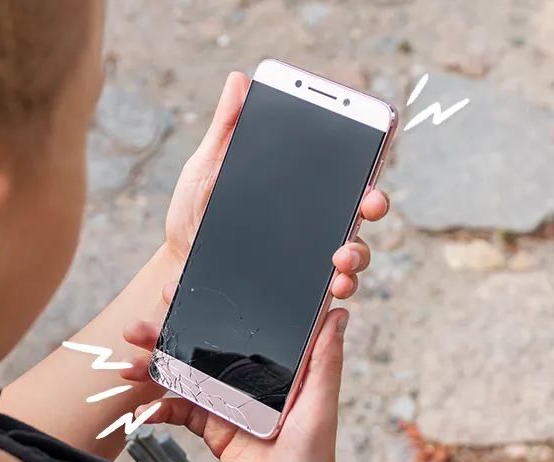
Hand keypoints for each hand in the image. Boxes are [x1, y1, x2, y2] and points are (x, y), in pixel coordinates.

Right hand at [119, 307, 352, 461]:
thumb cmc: (315, 459)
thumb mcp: (321, 404)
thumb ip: (325, 360)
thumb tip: (340, 311)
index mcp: (273, 365)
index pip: (237, 327)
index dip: (206, 308)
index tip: (178, 291)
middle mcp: (247, 378)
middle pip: (201, 347)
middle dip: (166, 335)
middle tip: (136, 327)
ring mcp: (226, 402)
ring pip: (182, 375)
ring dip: (152, 368)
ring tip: (126, 364)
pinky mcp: (212, 429)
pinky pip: (179, 411)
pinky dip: (157, 409)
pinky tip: (142, 410)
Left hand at [162, 71, 390, 298]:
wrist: (179, 262)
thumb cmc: (195, 212)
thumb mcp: (207, 165)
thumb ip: (227, 127)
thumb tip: (239, 80)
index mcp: (299, 186)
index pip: (343, 169)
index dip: (367, 156)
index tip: (373, 148)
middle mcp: (314, 220)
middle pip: (360, 211)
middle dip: (374, 204)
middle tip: (369, 203)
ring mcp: (312, 256)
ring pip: (354, 254)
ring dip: (358, 254)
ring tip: (341, 258)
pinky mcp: (303, 288)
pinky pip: (333, 289)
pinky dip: (341, 288)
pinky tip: (333, 286)